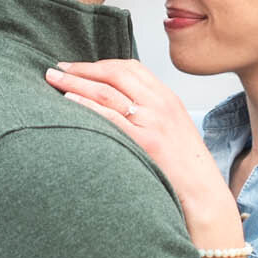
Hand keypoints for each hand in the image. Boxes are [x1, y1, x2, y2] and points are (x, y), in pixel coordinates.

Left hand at [46, 59, 241, 244]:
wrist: (204, 193)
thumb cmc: (185, 167)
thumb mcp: (172, 128)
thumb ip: (150, 111)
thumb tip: (117, 105)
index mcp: (167, 98)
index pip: (130, 68)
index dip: (100, 64)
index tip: (78, 67)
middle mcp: (160, 104)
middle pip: (115, 74)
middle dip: (82, 69)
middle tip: (57, 69)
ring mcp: (153, 121)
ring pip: (108, 92)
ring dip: (76, 82)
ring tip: (53, 80)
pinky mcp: (146, 141)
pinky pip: (110, 116)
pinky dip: (87, 105)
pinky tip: (69, 101)